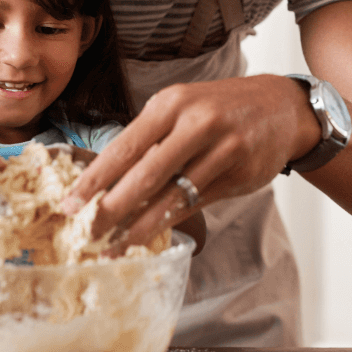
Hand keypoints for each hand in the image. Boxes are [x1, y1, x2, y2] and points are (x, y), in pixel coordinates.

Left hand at [64, 75, 319, 245]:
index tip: (69, 205)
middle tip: (85, 235)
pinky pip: (196, 203)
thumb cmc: (219, 109)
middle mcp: (197, 123)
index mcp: (171, 104)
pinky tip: (150, 236)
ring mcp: (222, 149)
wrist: (281, 107)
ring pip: (172, 196)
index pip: (124, 147)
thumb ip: (150, 140)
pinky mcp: (240, 174)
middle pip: (145, 175)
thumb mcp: (182, 108)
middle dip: (111, 209)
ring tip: (115, 248)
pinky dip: (168, 223)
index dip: (95, 180)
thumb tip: (104, 180)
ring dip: (139, 228)